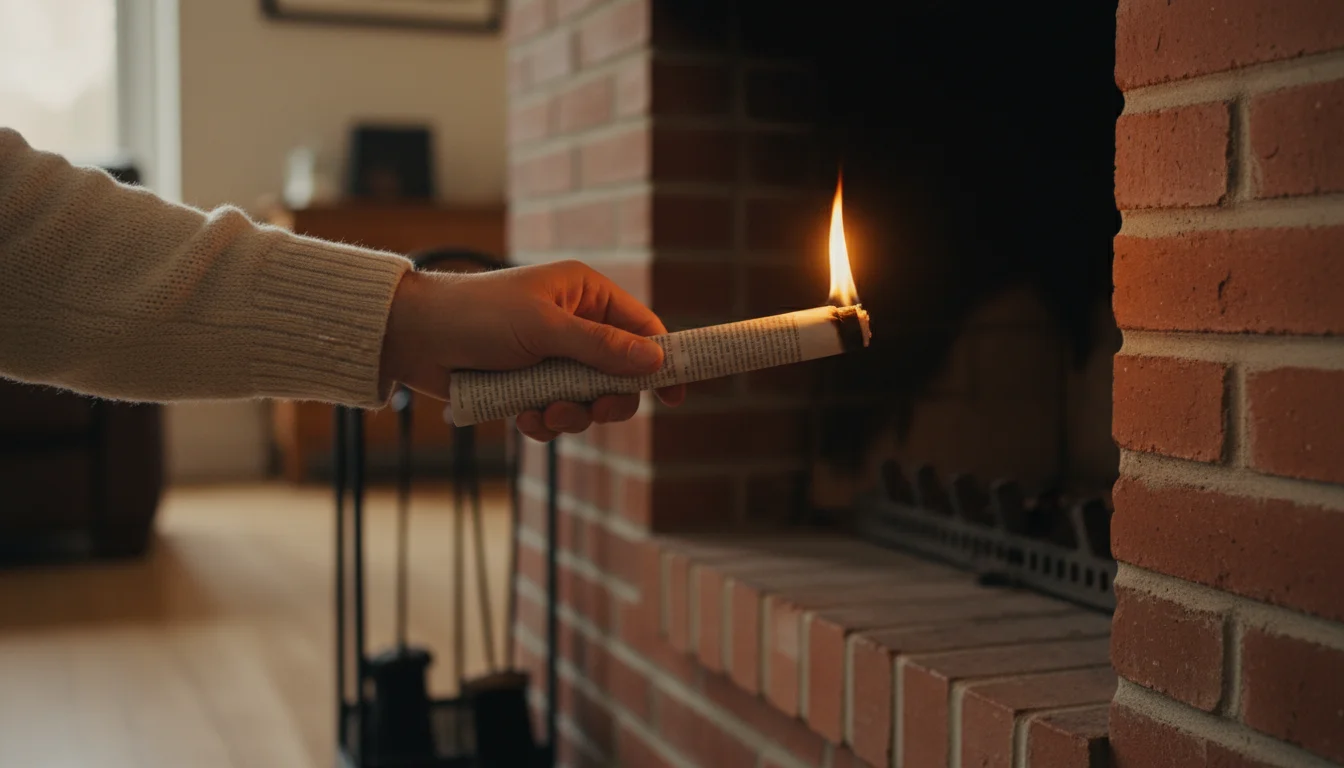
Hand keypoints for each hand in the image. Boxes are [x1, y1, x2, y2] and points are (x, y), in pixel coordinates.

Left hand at [379, 260, 684, 441]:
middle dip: (608, 398)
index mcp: (585, 294)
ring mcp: (550, 358)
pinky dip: (544, 422)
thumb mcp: (545, 329)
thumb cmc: (478, 316)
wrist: (413, 337)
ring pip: (587, 401)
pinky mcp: (527, 387)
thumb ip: (601, 348)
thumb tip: (655, 361)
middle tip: (596, 410)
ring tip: (545, 413)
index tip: (676, 396)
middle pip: (620, 373)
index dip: (662, 360)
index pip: (641, 328)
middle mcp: (573, 324)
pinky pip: (555, 414)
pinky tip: (524, 418)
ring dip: (571, 414)